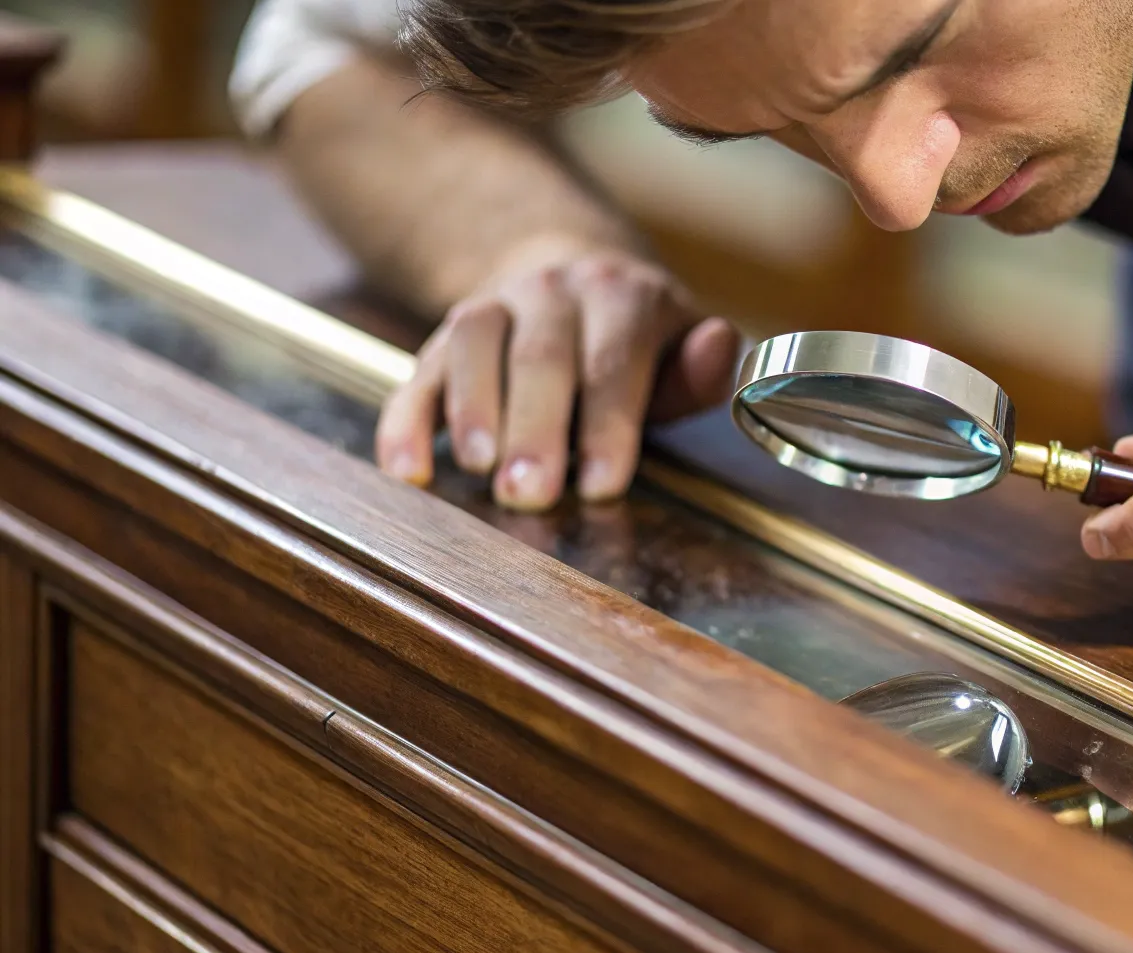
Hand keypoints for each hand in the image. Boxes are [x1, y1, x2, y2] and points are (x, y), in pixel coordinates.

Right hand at [375, 237, 740, 509]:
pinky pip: (418, 375)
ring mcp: (492, 309)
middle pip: (541, 359)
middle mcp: (552, 293)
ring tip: (478, 470)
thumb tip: (722, 348)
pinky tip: (407, 471)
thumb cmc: (633, 342)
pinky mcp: (440, 341)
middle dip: (535, 429)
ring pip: (474, 350)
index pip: (615, 361)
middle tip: (532, 492)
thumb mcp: (678, 346)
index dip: (608, 424)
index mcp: (621, 296)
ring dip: (472, 413)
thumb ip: (699, 366)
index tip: (602, 485)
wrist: (565, 275)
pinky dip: (406, 422)